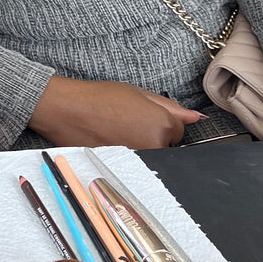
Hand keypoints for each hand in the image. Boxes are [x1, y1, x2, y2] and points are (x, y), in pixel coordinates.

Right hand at [28, 76, 205, 148]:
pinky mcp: (123, 169)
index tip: (143, 114)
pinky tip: (111, 141)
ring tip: (117, 131)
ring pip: (151, 154)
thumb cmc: (98, 98)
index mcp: (162, 125)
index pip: (178, 129)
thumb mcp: (137, 93)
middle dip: (153, 135)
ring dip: (141, 146)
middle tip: (128, 122)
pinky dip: (128, 154)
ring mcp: (139, 160)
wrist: (67, 110)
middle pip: (166, 145)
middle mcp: (154, 146)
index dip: (160, 119)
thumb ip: (169, 107)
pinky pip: (136, 164)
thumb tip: (195, 117)